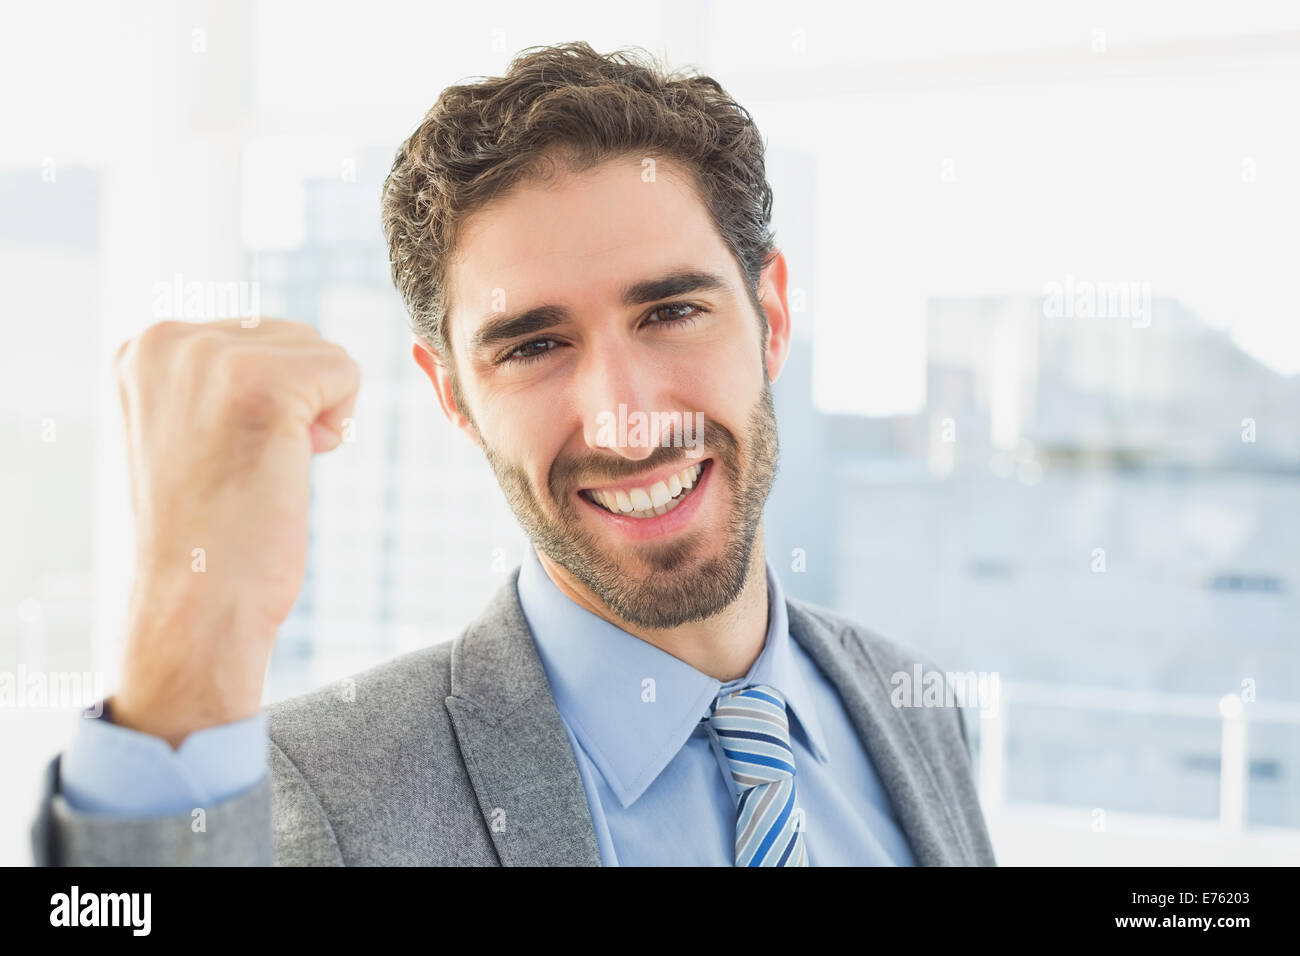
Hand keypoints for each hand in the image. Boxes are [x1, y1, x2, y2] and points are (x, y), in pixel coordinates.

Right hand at [109, 318, 359, 747]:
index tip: (226, 454)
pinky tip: (292, 465)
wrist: (198, 603)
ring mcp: (213, 357)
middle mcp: (167, 339)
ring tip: (264, 468)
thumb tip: (283, 342)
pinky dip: (340, 424)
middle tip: (249, 466)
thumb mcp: (188, 429)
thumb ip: (215, 378)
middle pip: (296, 337)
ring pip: (325, 353)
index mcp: (142, 348)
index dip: (267, 403)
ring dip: (316, 416)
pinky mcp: (265, 382)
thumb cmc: (207, 531)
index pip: (257, 336)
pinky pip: (348, 372)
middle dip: (297, 403)